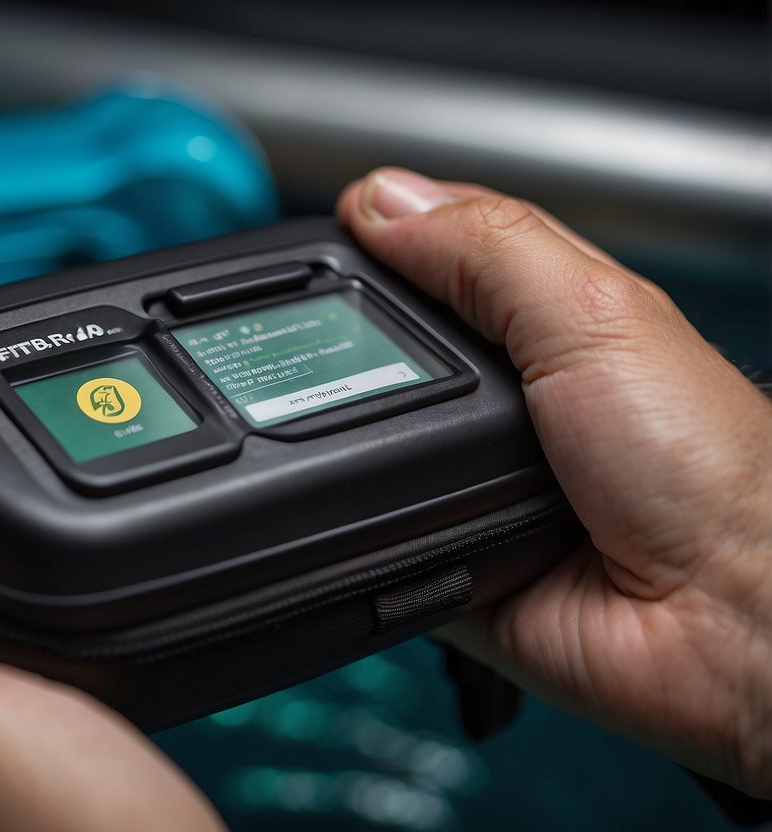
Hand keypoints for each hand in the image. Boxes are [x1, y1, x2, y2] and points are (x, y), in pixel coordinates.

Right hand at [338, 168, 771, 795]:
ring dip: (345, 439)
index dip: (379, 238)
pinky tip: (354, 509)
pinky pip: (368, 532)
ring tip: (345, 430)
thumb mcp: (596, 316)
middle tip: (313, 342)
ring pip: (364, 441)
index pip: (439, 254)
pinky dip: (353, 524)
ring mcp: (471, 477)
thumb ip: (489, 251)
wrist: (728, 620)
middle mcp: (507, 398)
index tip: (323, 234)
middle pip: (384, 346)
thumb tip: (385, 202)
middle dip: (345, 344)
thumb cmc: (712, 472)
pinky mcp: (444, 553)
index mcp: (548, 320)